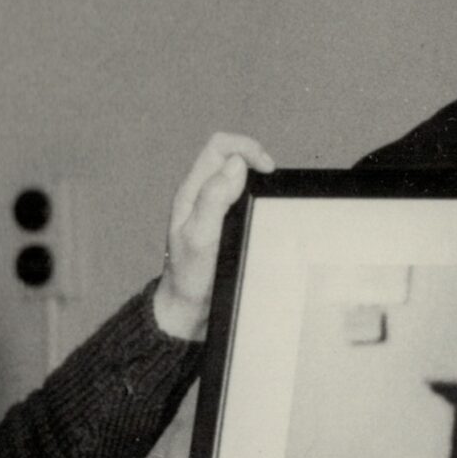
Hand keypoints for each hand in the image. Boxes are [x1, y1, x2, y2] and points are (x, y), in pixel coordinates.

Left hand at [153, 132, 275, 340]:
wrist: (186, 311)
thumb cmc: (190, 277)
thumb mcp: (201, 236)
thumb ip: (214, 198)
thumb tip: (235, 165)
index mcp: (191, 192)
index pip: (219, 147)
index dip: (246, 148)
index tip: (267, 169)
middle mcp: (199, 196)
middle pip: (228, 156)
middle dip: (253, 160)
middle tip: (270, 181)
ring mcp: (209, 210)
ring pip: (234, 177)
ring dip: (254, 179)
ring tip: (266, 196)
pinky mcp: (219, 225)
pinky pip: (238, 199)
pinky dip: (253, 198)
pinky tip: (260, 214)